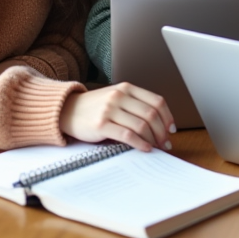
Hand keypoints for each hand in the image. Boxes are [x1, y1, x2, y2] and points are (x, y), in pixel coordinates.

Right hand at [59, 83, 175, 151]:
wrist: (67, 110)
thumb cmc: (95, 108)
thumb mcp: (116, 98)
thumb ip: (135, 105)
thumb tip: (160, 125)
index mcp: (127, 88)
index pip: (157, 101)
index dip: (168, 117)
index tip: (171, 129)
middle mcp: (119, 96)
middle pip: (151, 114)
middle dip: (162, 132)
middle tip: (165, 143)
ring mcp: (110, 109)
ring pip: (141, 125)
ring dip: (153, 139)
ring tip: (156, 148)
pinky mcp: (101, 124)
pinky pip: (127, 135)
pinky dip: (140, 143)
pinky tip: (145, 149)